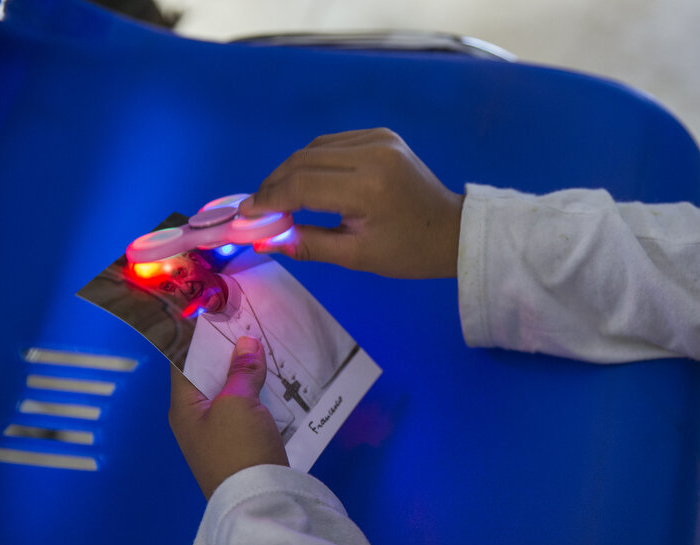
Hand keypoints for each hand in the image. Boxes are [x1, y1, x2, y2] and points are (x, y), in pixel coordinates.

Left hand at [169, 336, 287, 499]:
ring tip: (267, 348)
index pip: (183, 361)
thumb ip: (242, 371)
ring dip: (247, 374)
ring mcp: (219, 435)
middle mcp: (196, 420)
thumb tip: (246, 343)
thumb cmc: (238, 448)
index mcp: (184, 407)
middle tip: (250, 325)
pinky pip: (248, 411)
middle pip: (209, 377)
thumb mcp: (238, 403)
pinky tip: (277, 383)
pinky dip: (259, 395)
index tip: (217, 312)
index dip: (197, 337)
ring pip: (231, 394)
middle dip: (229, 353)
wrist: (258, 501)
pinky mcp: (242, 446)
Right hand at [240, 128, 463, 278]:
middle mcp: (372, 154)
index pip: (302, 185)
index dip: (269, 199)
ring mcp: (379, 139)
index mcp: (369, 187)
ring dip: (291, 170)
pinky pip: (334, 143)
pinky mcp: (382, 134)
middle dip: (275, 184)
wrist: (451, 230)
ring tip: (278, 196)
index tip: (247, 214)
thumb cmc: (408, 252)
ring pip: (315, 148)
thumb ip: (309, 244)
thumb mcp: (357, 256)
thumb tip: (265, 238)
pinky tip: (306, 180)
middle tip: (256, 206)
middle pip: (304, 161)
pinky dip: (314, 160)